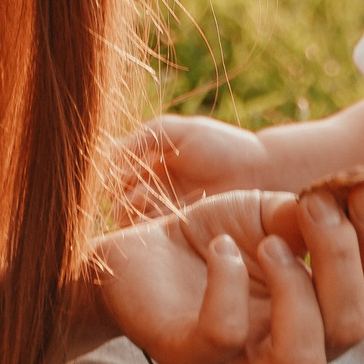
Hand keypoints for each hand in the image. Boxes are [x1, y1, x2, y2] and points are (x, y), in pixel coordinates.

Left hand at [93, 185, 363, 363]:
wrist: (138, 250)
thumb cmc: (213, 238)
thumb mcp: (271, 217)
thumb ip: (316, 214)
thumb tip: (362, 193)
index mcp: (322, 313)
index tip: (362, 191)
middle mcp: (289, 347)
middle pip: (352, 330)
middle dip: (342, 258)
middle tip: (313, 206)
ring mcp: (239, 363)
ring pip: (303, 362)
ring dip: (297, 290)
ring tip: (268, 244)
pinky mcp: (189, 356)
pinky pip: (224, 335)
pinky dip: (228, 283)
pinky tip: (219, 250)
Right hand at [113, 114, 269, 220]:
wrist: (259, 173)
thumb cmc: (221, 145)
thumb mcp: (176, 130)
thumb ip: (140, 137)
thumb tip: (104, 154)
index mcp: (150, 159)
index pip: (114, 169)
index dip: (111, 171)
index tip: (121, 168)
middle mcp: (152, 185)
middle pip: (114, 195)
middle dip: (119, 191)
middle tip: (136, 184)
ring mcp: (163, 209)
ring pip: (126, 216)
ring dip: (130, 208)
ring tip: (148, 197)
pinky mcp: (176, 230)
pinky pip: (147, 232)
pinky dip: (144, 224)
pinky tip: (159, 213)